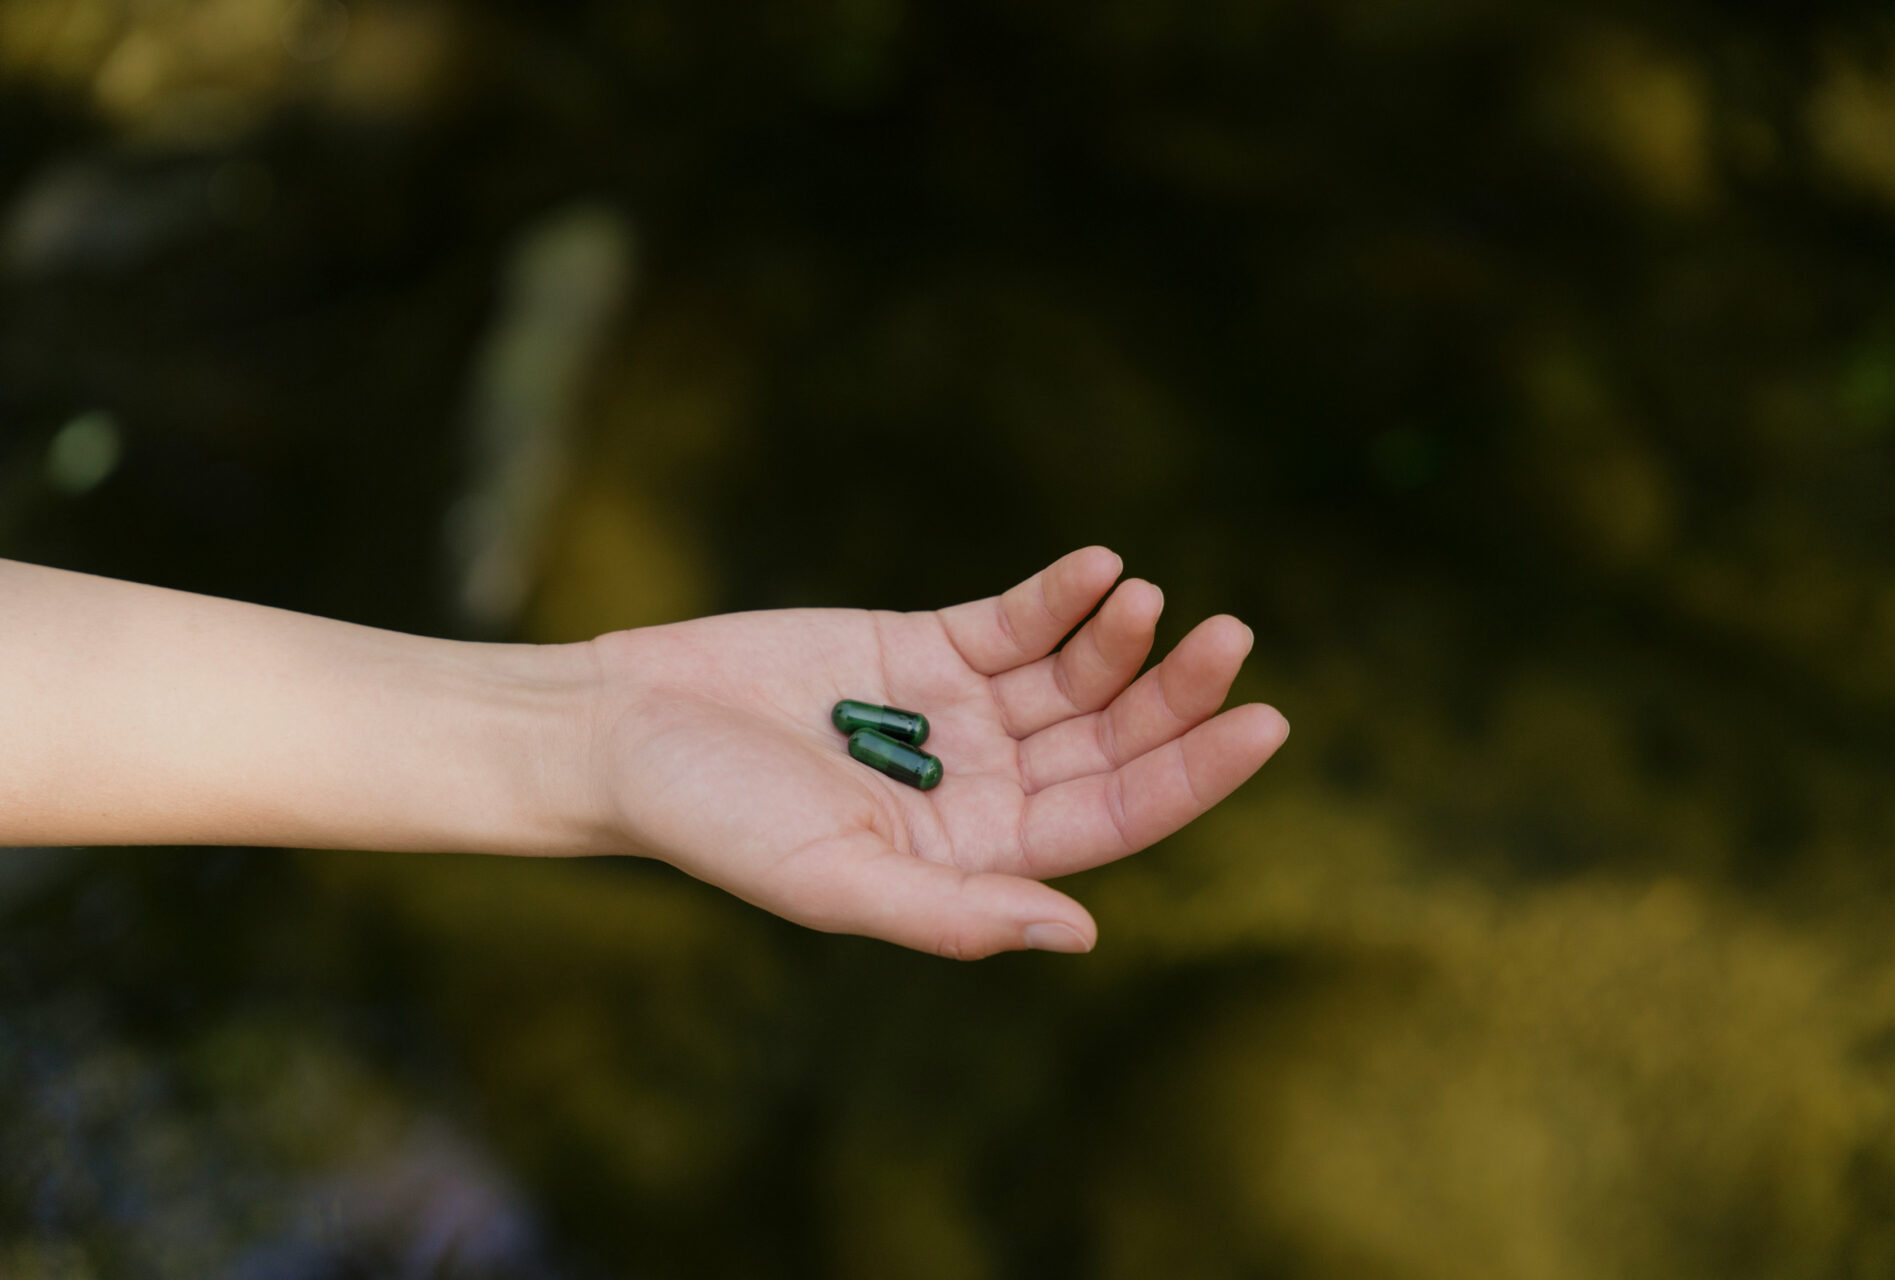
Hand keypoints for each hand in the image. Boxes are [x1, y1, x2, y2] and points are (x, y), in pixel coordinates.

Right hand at [587, 548, 1287, 958]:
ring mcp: (956, 713)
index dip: (1189, 775)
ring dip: (1120, 637)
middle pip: (1108, 741)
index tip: (1262, 725)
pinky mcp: (921, 646)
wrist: (624, 729)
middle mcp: (981, 787)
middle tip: (1232, 638)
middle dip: (1175, 696)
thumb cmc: (715, 821)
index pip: (1112, 818)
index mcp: (975, 858)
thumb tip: (1081, 934)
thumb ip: (952, 912)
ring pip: (1073, 675)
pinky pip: (1014, 620)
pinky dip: (1059, 595)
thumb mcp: (831, 881)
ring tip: (1145, 596)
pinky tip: (1099, 568)